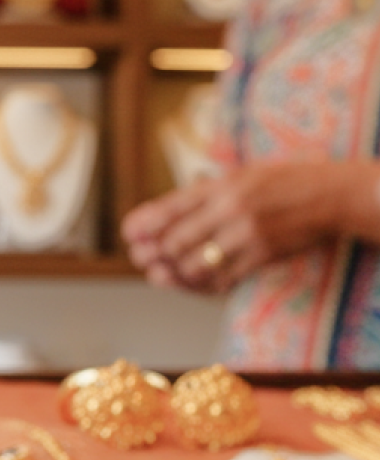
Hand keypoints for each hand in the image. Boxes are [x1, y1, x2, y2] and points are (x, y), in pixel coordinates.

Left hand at [122, 161, 348, 293]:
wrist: (329, 196)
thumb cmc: (280, 184)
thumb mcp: (241, 175)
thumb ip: (205, 193)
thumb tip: (163, 213)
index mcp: (223, 185)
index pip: (172, 207)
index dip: (145, 223)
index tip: (130, 234)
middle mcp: (231, 209)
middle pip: (176, 241)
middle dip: (154, 254)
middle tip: (143, 259)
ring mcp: (246, 235)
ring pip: (195, 265)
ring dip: (174, 274)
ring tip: (162, 274)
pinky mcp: (260, 256)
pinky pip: (221, 279)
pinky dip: (203, 283)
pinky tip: (193, 281)